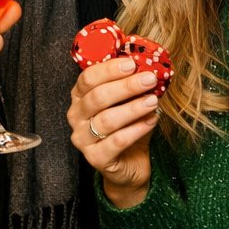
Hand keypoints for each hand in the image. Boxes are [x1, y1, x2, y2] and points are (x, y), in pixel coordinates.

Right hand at [67, 56, 159, 207]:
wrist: (129, 164)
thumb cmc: (127, 127)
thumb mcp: (127, 103)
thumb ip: (130, 85)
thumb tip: (147, 65)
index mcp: (79, 97)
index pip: (88, 78)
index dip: (109, 70)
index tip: (132, 64)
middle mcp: (75, 116)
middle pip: (97, 97)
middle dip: (126, 86)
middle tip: (149, 79)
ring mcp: (82, 139)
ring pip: (107, 119)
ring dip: (133, 108)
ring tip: (153, 101)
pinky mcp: (95, 158)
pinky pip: (117, 141)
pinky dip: (136, 129)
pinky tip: (151, 121)